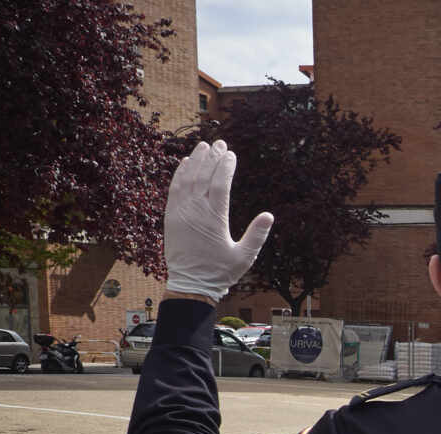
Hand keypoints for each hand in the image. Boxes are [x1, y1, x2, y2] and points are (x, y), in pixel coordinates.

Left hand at [164, 140, 273, 302]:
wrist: (191, 285)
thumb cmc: (220, 272)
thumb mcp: (244, 257)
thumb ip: (257, 235)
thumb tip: (270, 215)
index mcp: (214, 218)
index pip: (220, 184)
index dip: (226, 167)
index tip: (231, 154)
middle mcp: (195, 211)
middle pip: (203, 176)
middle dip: (212, 157)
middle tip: (220, 143)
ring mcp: (180, 212)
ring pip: (187, 179)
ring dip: (195, 160)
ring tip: (203, 146)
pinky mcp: (171, 216)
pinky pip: (174, 189)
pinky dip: (179, 174)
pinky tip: (185, 163)